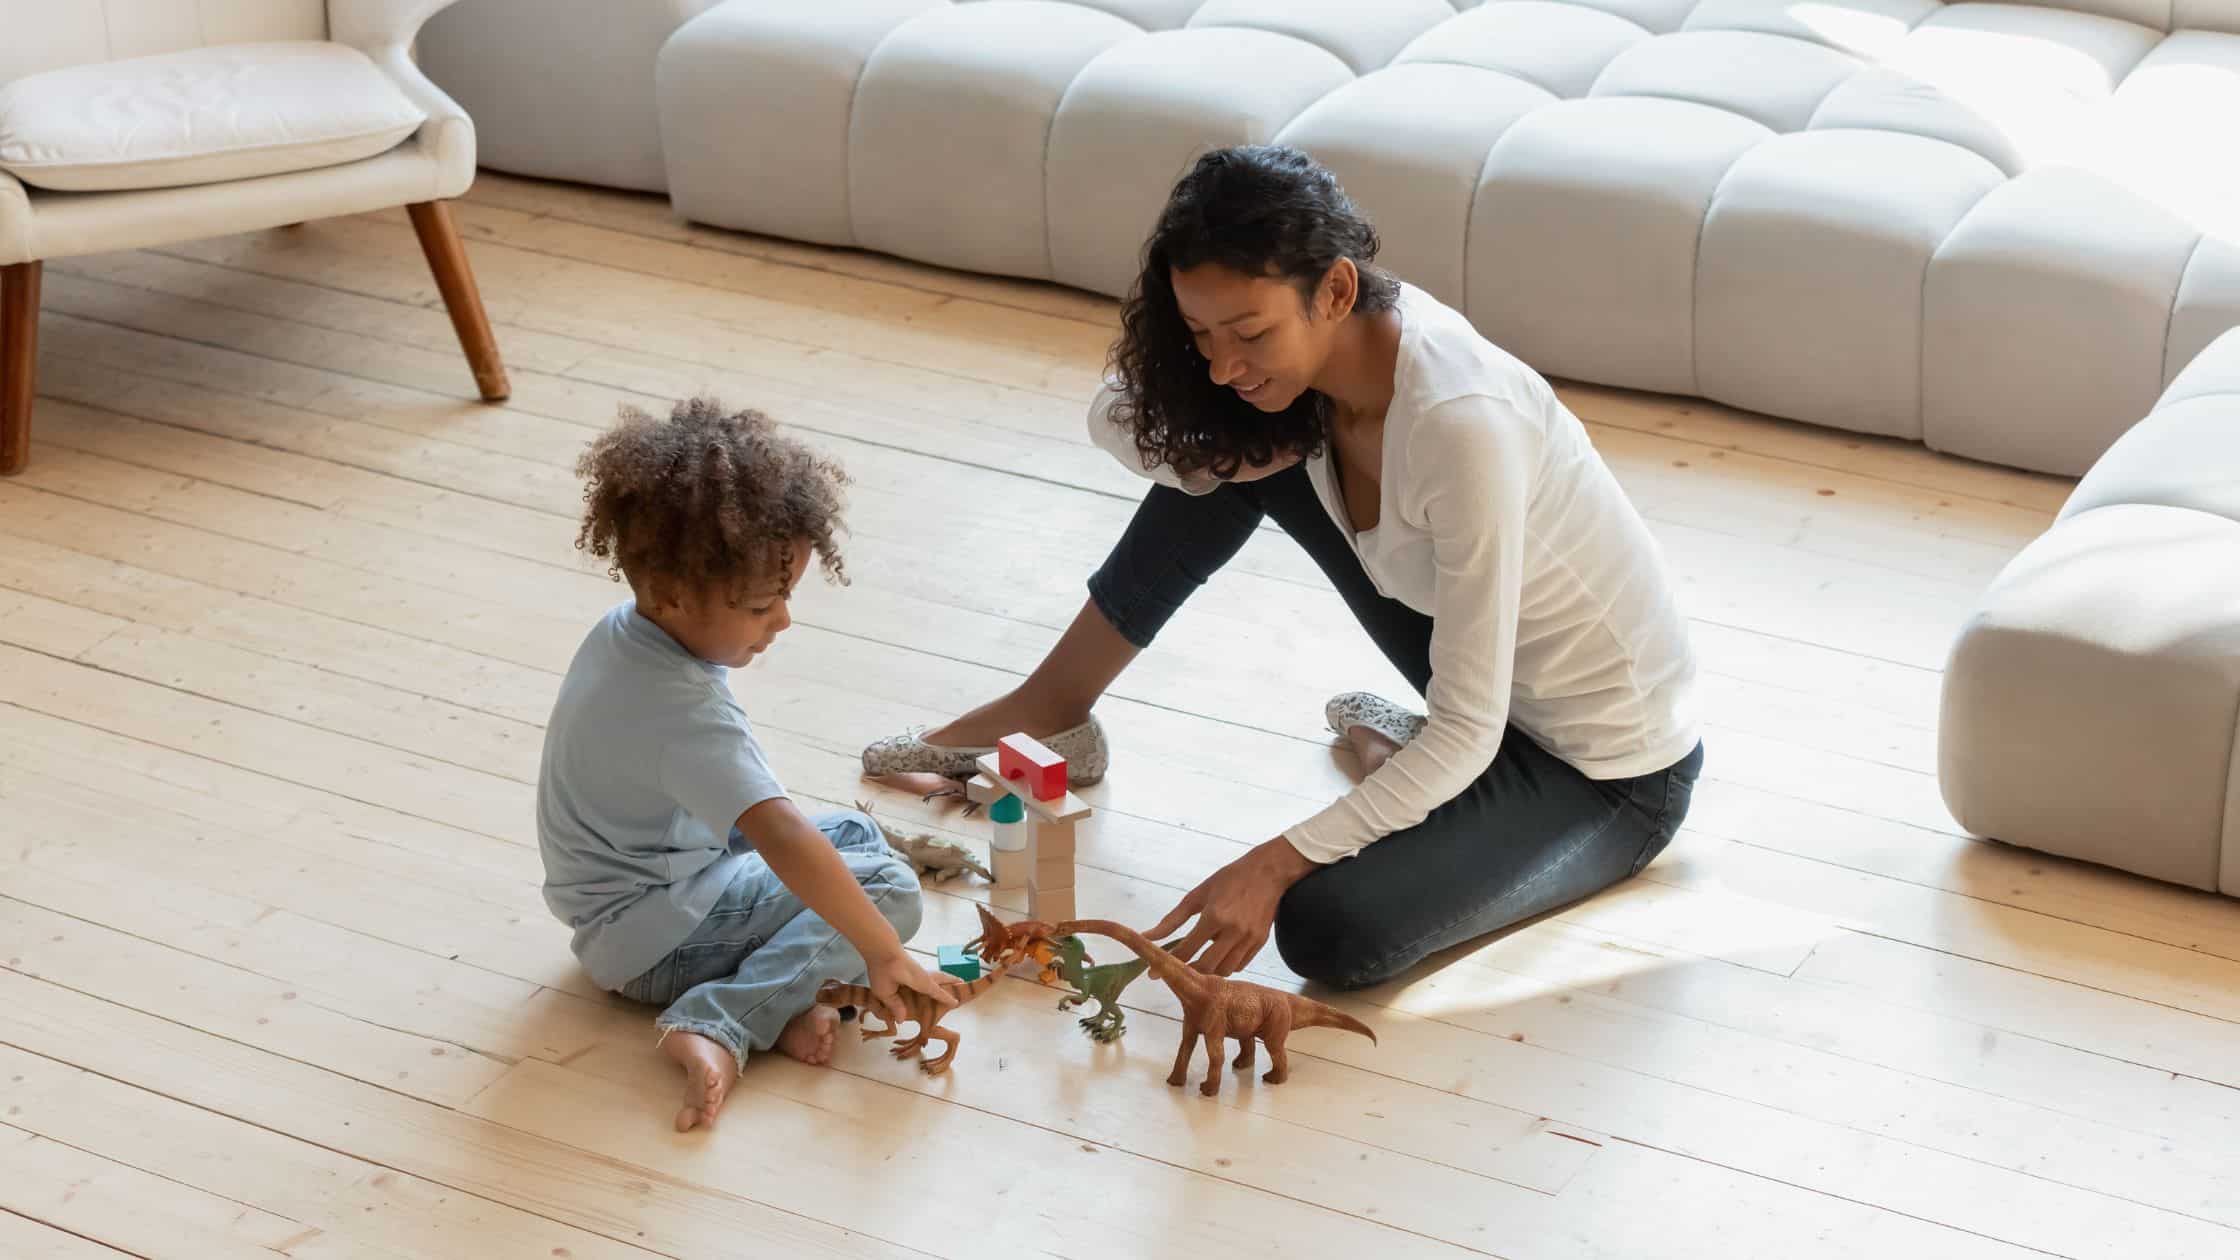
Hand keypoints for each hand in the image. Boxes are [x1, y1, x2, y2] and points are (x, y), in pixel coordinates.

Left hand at [864, 949, 957, 1023]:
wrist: (880, 947)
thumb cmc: (883, 969)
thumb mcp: (885, 991)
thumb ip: (895, 1005)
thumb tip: (902, 1019)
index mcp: (921, 982)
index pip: (937, 992)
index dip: (946, 998)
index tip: (956, 1003)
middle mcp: (923, 974)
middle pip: (941, 978)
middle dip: (952, 981)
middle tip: (962, 983)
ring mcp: (918, 968)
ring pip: (935, 973)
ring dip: (944, 977)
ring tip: (950, 980)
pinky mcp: (911, 964)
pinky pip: (928, 972)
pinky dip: (934, 976)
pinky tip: (927, 979)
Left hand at [1150, 838, 1319, 976]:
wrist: (1268, 872)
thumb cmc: (1229, 879)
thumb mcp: (1198, 895)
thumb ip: (1172, 919)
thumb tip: (1148, 937)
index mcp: (1215, 916)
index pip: (1187, 949)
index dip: (1168, 963)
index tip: (1153, 973)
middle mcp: (1233, 930)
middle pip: (1206, 966)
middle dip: (1188, 971)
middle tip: (1176, 972)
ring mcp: (1249, 939)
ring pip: (1224, 970)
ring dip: (1208, 971)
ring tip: (1196, 965)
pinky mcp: (1260, 943)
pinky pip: (1240, 965)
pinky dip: (1226, 966)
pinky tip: (1217, 957)